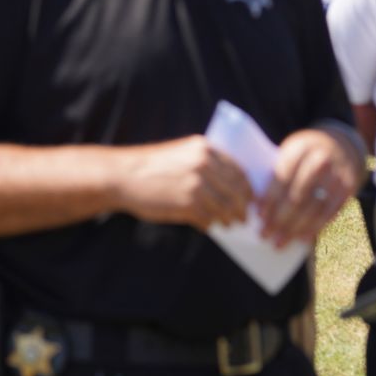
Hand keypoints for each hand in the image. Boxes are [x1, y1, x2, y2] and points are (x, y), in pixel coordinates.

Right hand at [113, 136, 253, 230]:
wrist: (124, 175)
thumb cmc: (153, 166)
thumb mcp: (182, 153)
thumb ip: (206, 163)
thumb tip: (230, 186)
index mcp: (205, 148)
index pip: (239, 170)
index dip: (248, 187)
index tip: (251, 198)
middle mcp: (204, 164)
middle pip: (236, 190)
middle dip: (243, 206)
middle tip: (245, 217)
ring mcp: (196, 185)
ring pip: (225, 207)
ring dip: (230, 219)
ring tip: (230, 224)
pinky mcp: (187, 204)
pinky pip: (209, 219)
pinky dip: (211, 225)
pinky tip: (209, 226)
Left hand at [259, 128, 363, 247]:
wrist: (340, 145)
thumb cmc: (304, 155)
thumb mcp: (291, 153)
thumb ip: (278, 173)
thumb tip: (258, 207)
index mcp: (301, 148)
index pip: (283, 177)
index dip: (270, 199)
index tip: (258, 216)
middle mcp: (321, 160)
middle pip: (297, 196)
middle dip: (279, 219)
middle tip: (264, 234)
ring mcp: (337, 174)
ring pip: (313, 208)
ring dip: (294, 228)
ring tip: (279, 242)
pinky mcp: (349, 188)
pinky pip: (330, 212)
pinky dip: (315, 228)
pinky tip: (302, 239)